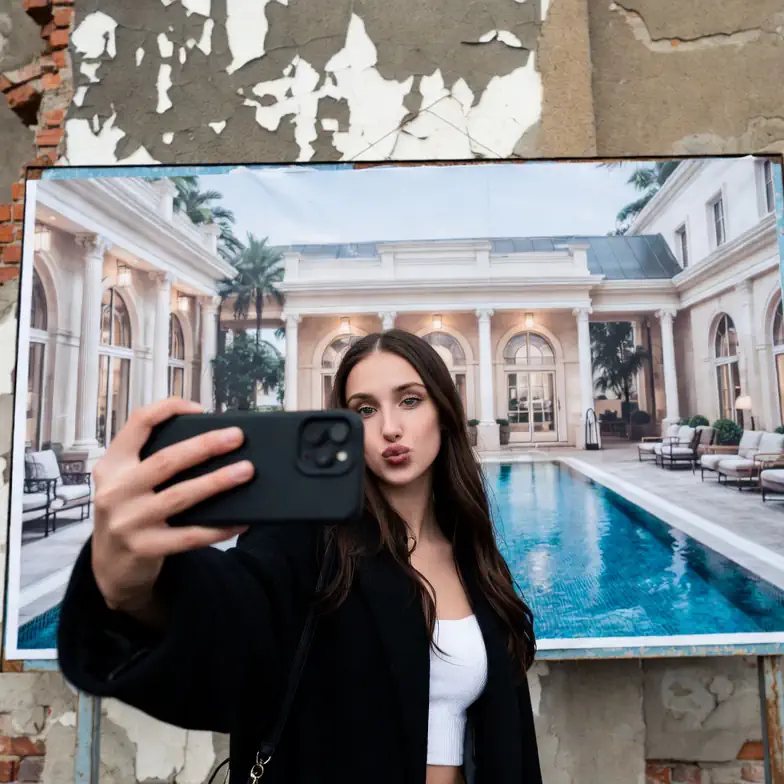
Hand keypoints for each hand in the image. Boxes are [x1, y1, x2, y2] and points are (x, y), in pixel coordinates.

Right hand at [90, 397, 253, 614]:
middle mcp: (116, 490)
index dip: (169, 409)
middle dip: (205, 446)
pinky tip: (241, 520)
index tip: (200, 409)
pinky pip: (189, 536)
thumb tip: (210, 440)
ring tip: (245, 471)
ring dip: (217, 482)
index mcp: (113, 465)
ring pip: (180, 496)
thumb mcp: (127, 481)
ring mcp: (129, 521)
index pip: (138, 423)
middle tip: (236, 437)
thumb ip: (152, 460)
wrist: (109, 565)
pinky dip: (218, 528)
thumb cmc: (130, 512)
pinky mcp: (144, 548)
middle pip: (166, 460)